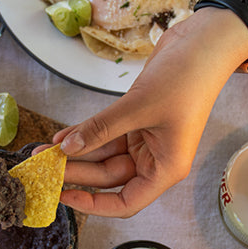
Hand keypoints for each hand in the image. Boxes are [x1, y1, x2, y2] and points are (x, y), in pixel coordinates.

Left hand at [51, 9, 247, 217]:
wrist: (202, 44)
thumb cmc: (187, 79)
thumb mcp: (138, 106)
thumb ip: (100, 129)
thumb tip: (67, 147)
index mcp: (166, 168)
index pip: (126, 202)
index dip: (94, 204)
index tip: (65, 196)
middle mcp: (156, 159)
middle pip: (109, 178)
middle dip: (76, 172)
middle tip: (44, 166)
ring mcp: (145, 140)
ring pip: (104, 156)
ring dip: (75, 152)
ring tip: (44, 150)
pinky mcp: (137, 120)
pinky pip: (105, 135)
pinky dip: (84, 135)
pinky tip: (61, 136)